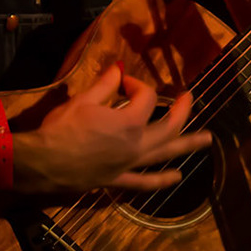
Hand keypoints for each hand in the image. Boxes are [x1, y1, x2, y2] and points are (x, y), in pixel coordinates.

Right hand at [12, 64, 212, 195]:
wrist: (43, 163)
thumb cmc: (61, 129)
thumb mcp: (83, 100)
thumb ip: (105, 85)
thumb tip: (119, 68)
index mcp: (129, 122)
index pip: (146, 97)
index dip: (136, 84)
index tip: (123, 81)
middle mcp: (136, 145)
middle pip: (170, 126)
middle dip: (182, 110)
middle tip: (189, 99)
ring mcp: (130, 164)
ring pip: (165, 154)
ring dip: (188, 145)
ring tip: (207, 140)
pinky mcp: (118, 180)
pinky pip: (144, 182)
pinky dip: (161, 180)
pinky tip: (176, 178)